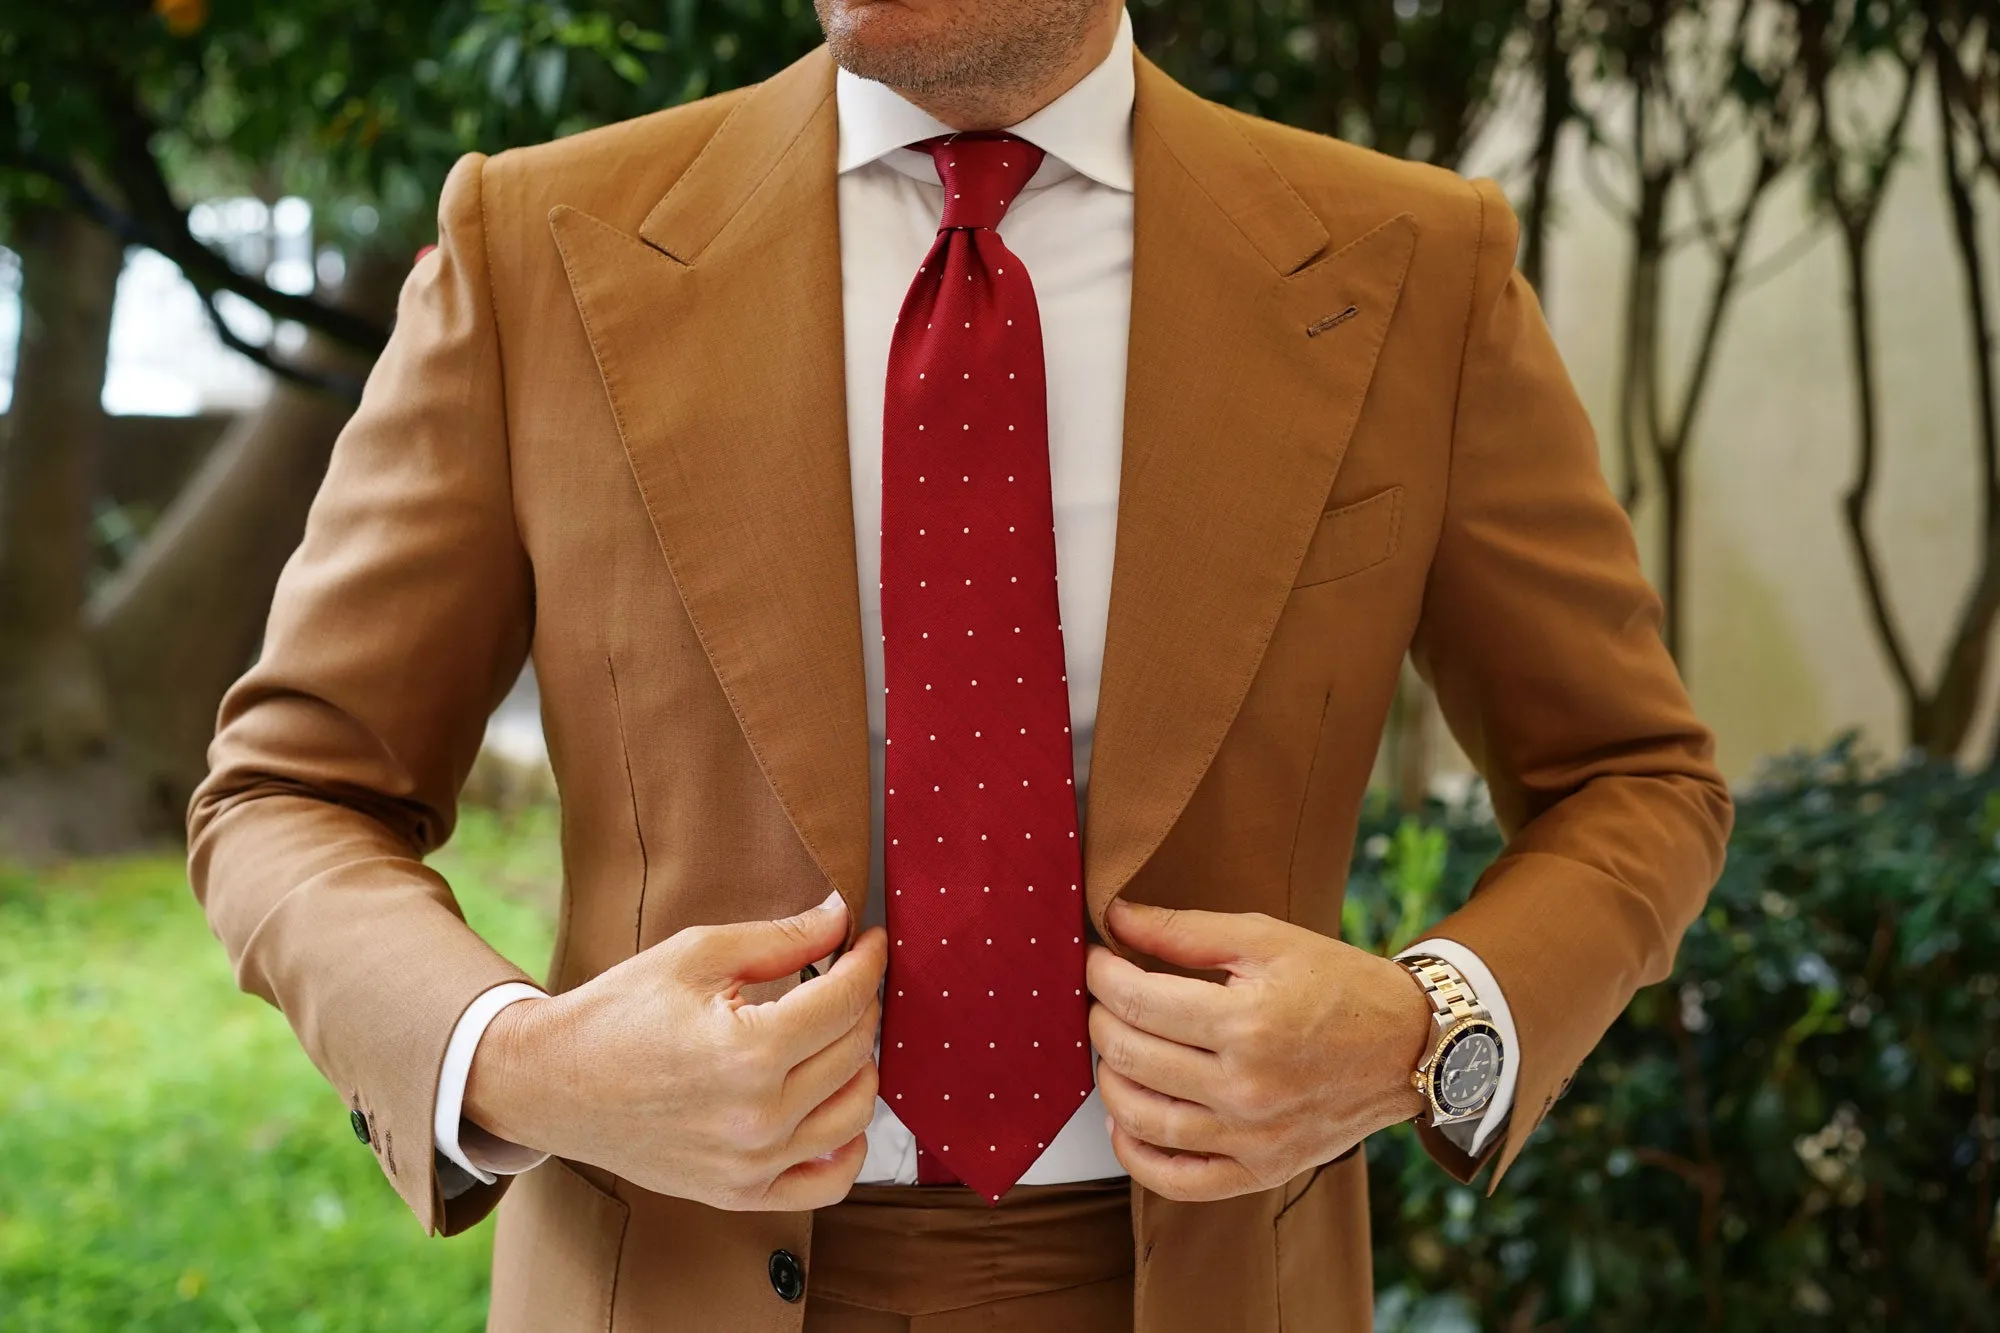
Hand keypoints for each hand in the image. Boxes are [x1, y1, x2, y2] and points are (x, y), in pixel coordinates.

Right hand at [466, 890, 885, 1210]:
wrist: (551, 1084)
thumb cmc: (618, 1012)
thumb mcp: (697, 954)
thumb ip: (781, 938)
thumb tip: (841, 918)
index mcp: (748, 1051)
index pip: (845, 1002)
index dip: (867, 962)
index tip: (871, 940)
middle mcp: (758, 1118)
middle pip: (854, 1052)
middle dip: (862, 1003)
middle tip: (847, 977)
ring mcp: (751, 1165)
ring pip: (855, 1114)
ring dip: (862, 1066)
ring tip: (838, 1034)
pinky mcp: (739, 1194)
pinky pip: (827, 1183)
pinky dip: (849, 1147)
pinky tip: (837, 1108)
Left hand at [1085, 899, 1431, 1201]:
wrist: (1409, 1046)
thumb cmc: (1339, 984)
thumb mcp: (1266, 938)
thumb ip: (1184, 930)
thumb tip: (1113, 917)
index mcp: (1247, 1021)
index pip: (1137, 1000)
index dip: (1102, 974)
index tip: (1097, 958)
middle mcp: (1246, 1086)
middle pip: (1130, 1055)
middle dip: (1099, 1018)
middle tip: (1102, 997)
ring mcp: (1253, 1137)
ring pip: (1142, 1119)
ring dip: (1107, 1080)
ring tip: (1111, 1049)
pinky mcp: (1261, 1170)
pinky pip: (1178, 1181)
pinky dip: (1136, 1156)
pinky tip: (1124, 1121)